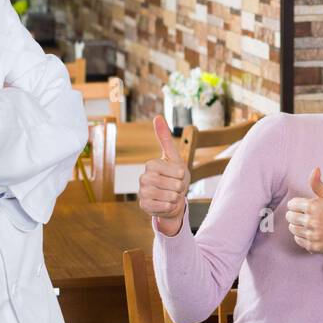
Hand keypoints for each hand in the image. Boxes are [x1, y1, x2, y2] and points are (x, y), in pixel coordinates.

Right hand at [138, 116, 188, 236]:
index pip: (173, 169)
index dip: (180, 174)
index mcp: (151, 164)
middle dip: (179, 187)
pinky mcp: (144, 205)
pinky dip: (169, 206)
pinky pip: (161, 207)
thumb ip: (165, 138)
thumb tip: (157, 116)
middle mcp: (143, 178)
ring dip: (175, 197)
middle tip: (177, 187)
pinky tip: (168, 203)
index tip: (179, 175)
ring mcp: (142, 192)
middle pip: (169, 183)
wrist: (174, 199)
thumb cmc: (175, 176)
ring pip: (166, 196)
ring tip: (173, 195)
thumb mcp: (174, 157)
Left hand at [285, 168, 322, 258]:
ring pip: (292, 228)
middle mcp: (310, 221)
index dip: (296, 204)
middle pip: (289, 217)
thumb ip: (318, 184)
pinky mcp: (311, 245)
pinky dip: (301, 236)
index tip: (303, 206)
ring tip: (307, 224)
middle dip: (295, 215)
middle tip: (305, 215)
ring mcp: (310, 234)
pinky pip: (297, 239)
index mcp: (312, 206)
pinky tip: (310, 232)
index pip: (291, 204)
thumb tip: (315, 169)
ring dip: (297, 225)